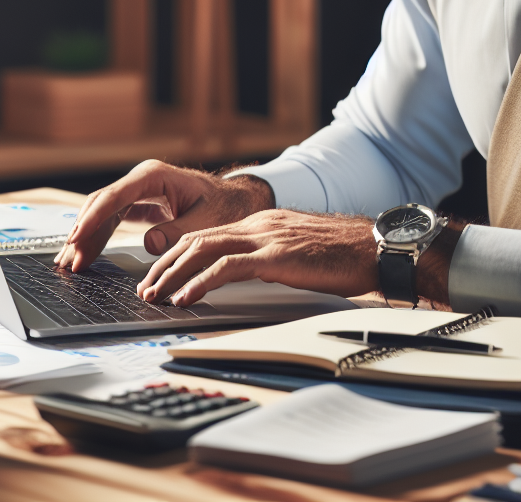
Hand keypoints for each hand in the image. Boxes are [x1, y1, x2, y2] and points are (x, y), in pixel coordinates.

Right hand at [54, 159, 274, 271]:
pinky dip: (98, 236)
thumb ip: (178, 230)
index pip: (115, 196)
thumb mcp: (206, 219)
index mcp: (154, 176)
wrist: (236, 200)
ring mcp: (138, 190)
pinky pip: (112, 219)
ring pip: (102, 212)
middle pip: (102, 204)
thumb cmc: (225, 206)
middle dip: (83, 232)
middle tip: (69, 261)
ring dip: (86, 237)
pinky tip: (86, 253)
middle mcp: (142, 179)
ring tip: (70, 264)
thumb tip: (149, 243)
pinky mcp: (140, 203)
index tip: (76, 239)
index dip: (93, 219)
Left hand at [136, 210, 379, 305]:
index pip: (209, 234)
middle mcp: (261, 223)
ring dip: (174, 274)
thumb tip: (248, 272)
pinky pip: (228, 267)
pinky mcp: (277, 256)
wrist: (374, 246)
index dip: (178, 254)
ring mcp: (268, 237)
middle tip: (146, 289)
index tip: (160, 275)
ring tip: (155, 296)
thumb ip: (271, 254)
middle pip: (198, 239)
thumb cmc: (345, 253)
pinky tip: (186, 298)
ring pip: (205, 249)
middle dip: (165, 265)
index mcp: (265, 221)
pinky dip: (201, 282)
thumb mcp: (299, 249)